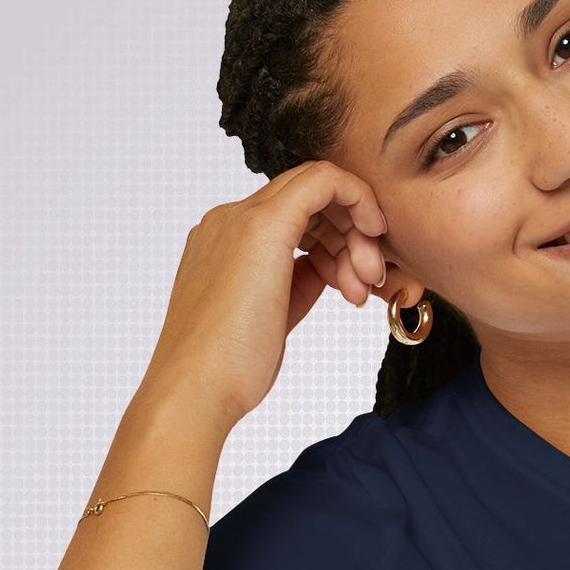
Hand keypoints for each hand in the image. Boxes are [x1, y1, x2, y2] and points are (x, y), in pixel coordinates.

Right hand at [137, 159, 387, 436]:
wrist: (196, 389)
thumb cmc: (229, 368)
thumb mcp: (274, 314)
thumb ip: (297, 282)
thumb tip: (328, 268)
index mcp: (225, 241)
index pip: (294, 216)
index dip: (335, 241)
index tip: (355, 280)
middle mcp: (229, 220)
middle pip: (308, 200)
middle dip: (351, 235)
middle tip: (368, 283)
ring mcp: (241, 219)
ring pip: (318, 189)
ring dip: (356, 234)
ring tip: (362, 289)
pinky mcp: (262, 226)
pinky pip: (324, 180)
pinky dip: (358, 200)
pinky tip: (373, 235)